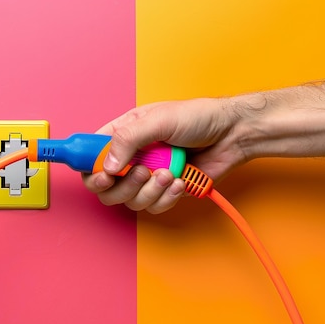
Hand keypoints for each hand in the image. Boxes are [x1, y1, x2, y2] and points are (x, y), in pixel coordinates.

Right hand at [82, 98, 248, 213]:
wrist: (233, 134)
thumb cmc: (198, 117)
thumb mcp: (159, 119)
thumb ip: (128, 140)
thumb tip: (107, 166)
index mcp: (123, 134)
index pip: (92, 156)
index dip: (91, 170)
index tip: (102, 176)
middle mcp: (132, 157)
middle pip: (106, 187)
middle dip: (122, 186)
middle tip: (142, 173)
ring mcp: (148, 176)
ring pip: (130, 200)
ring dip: (149, 191)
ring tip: (168, 173)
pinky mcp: (165, 191)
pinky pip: (154, 206)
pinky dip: (166, 197)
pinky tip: (180, 181)